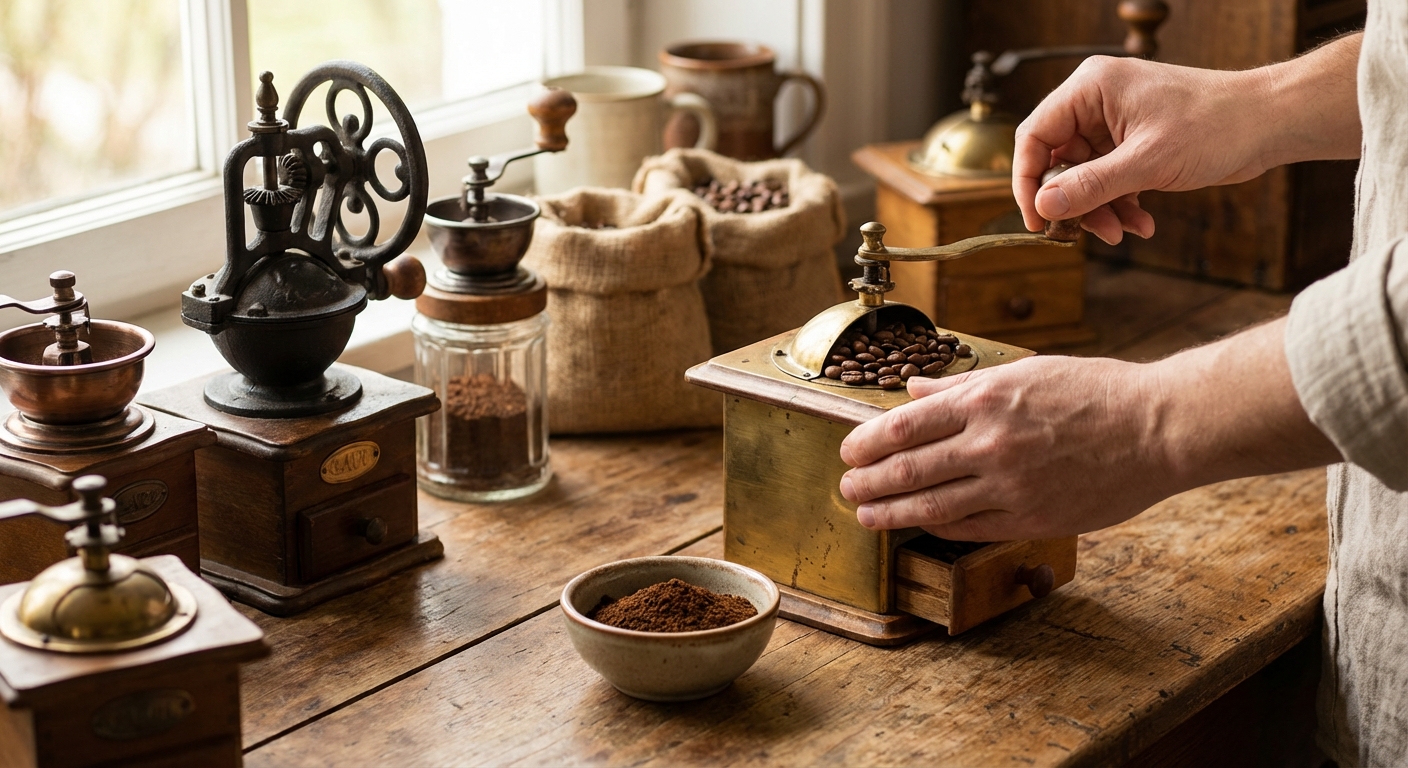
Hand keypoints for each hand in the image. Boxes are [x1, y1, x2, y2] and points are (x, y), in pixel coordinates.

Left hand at [836, 319, 1341, 540]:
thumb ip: (962, 385)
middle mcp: (988, 442)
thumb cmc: (1095, 391)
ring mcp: (1008, 484)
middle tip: (846, 490)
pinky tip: (919, 525)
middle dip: (865, 483)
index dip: (864, 443)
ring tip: (865, 517)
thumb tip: (912, 388)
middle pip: (905, 470)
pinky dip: (935, 526)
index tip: (848, 452)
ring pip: (928, 505)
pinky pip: (967, 527)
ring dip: (888, 514)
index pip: (901, 426)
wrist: (1158, 428)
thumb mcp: (1025, 372)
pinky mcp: (1030, 516)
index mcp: (983, 399)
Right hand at [1014, 56, 1278, 245]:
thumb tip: (1043, 205)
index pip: (1035, 135)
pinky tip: (1141, 223)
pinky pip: (1108, 180)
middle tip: (1091, 233)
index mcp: (1091, 89)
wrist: (1268, 123)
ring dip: (1101, 209)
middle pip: (1058, 161)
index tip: (1037, 219)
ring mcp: (1114, 124)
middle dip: (1076, 202)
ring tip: (1125, 230)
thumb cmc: (1216, 125)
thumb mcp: (1147, 161)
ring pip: (1083, 177)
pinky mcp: (1133, 144)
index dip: (1028, 180)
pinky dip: (1120, 205)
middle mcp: (1097, 102)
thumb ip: (1090, 185)